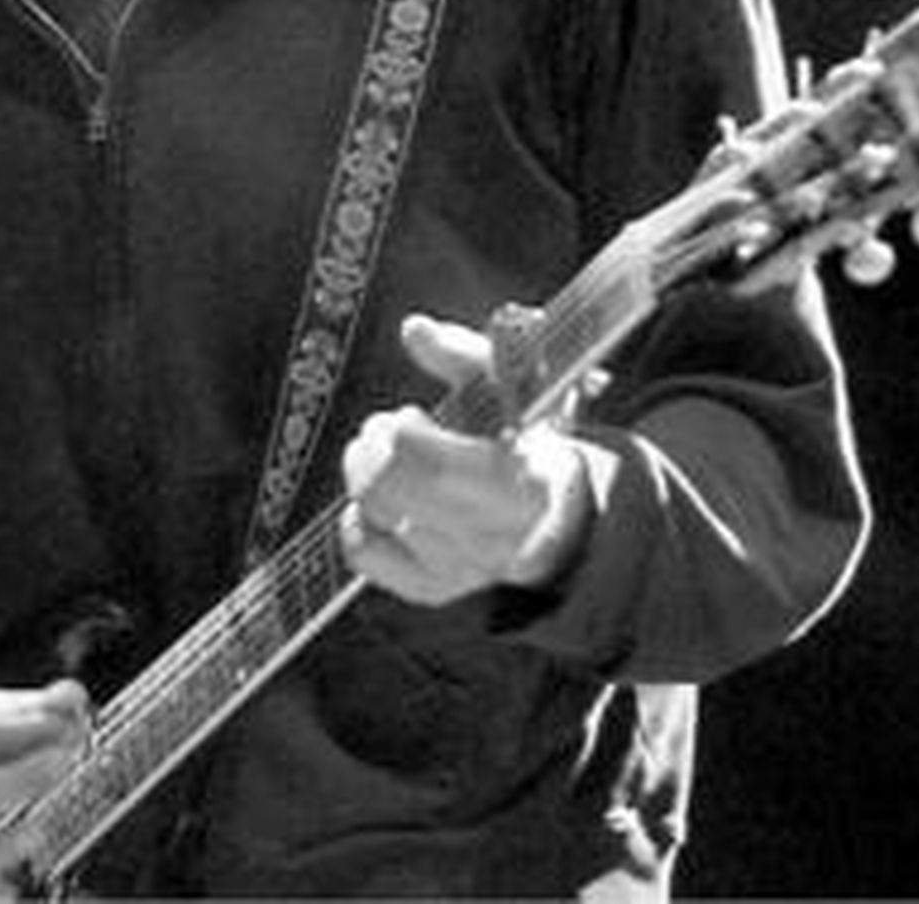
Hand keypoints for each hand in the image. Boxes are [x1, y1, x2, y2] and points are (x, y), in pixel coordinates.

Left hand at [339, 313, 595, 606]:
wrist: (558, 518)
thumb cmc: (530, 444)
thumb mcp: (514, 389)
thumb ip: (464, 355)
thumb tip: (415, 331)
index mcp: (512, 484)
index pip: (431, 466)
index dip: (398, 434)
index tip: (406, 416)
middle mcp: (482, 535)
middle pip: (387, 490)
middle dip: (372, 449)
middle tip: (386, 430)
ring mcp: (455, 567)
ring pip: (372, 519)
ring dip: (367, 477)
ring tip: (391, 460)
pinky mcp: (432, 587)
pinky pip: (367, 556)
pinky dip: (360, 522)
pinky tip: (380, 501)